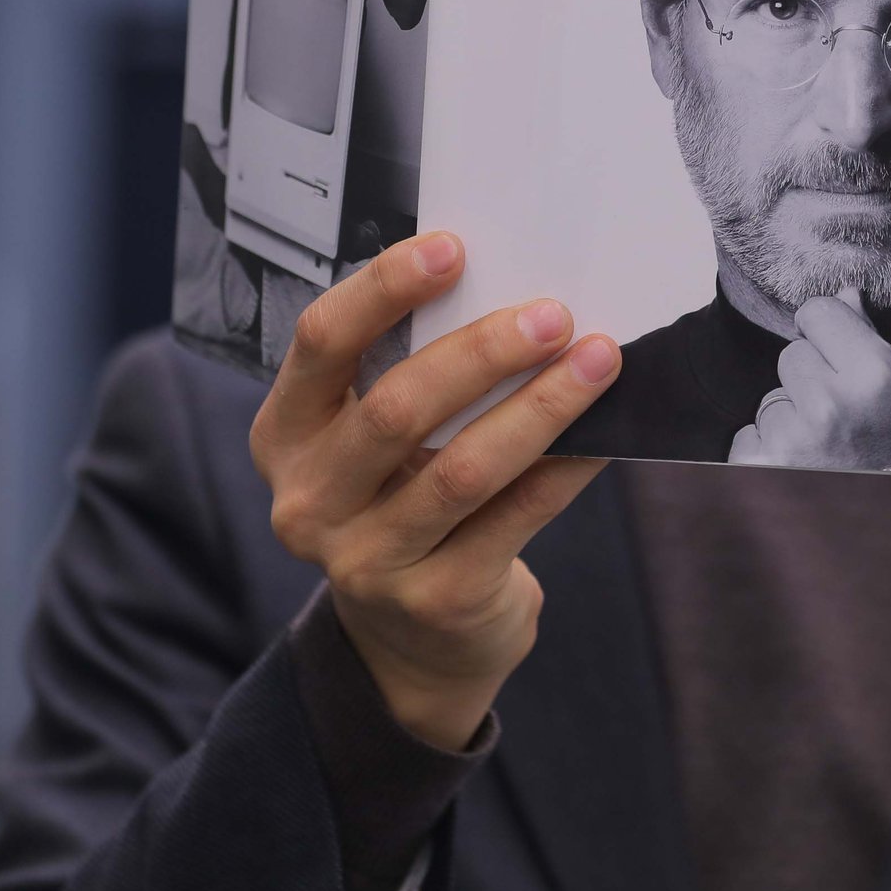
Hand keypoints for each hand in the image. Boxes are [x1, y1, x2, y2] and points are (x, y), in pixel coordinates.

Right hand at [251, 232, 617, 748]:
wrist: (416, 642)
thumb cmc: (406, 502)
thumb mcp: (383, 445)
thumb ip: (417, 376)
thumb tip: (518, 290)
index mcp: (284, 436)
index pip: (322, 343)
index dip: (385, 289)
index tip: (454, 247)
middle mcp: (308, 501)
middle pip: (395, 408)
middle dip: (482, 352)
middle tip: (553, 314)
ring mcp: (366, 561)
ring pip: (463, 469)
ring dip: (541, 407)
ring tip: (600, 361)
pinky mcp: (435, 600)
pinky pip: (515, 516)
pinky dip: (566, 466)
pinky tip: (605, 432)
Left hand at [727, 288, 890, 472]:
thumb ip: (870, 343)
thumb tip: (844, 293)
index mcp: (876, 376)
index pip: (818, 312)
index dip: (827, 332)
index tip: (837, 353)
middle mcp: (830, 404)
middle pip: (791, 355)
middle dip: (809, 378)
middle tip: (840, 416)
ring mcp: (791, 438)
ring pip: (769, 397)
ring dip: (789, 418)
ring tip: (825, 450)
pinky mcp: (759, 468)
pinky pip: (748, 435)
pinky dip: (768, 451)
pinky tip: (803, 469)